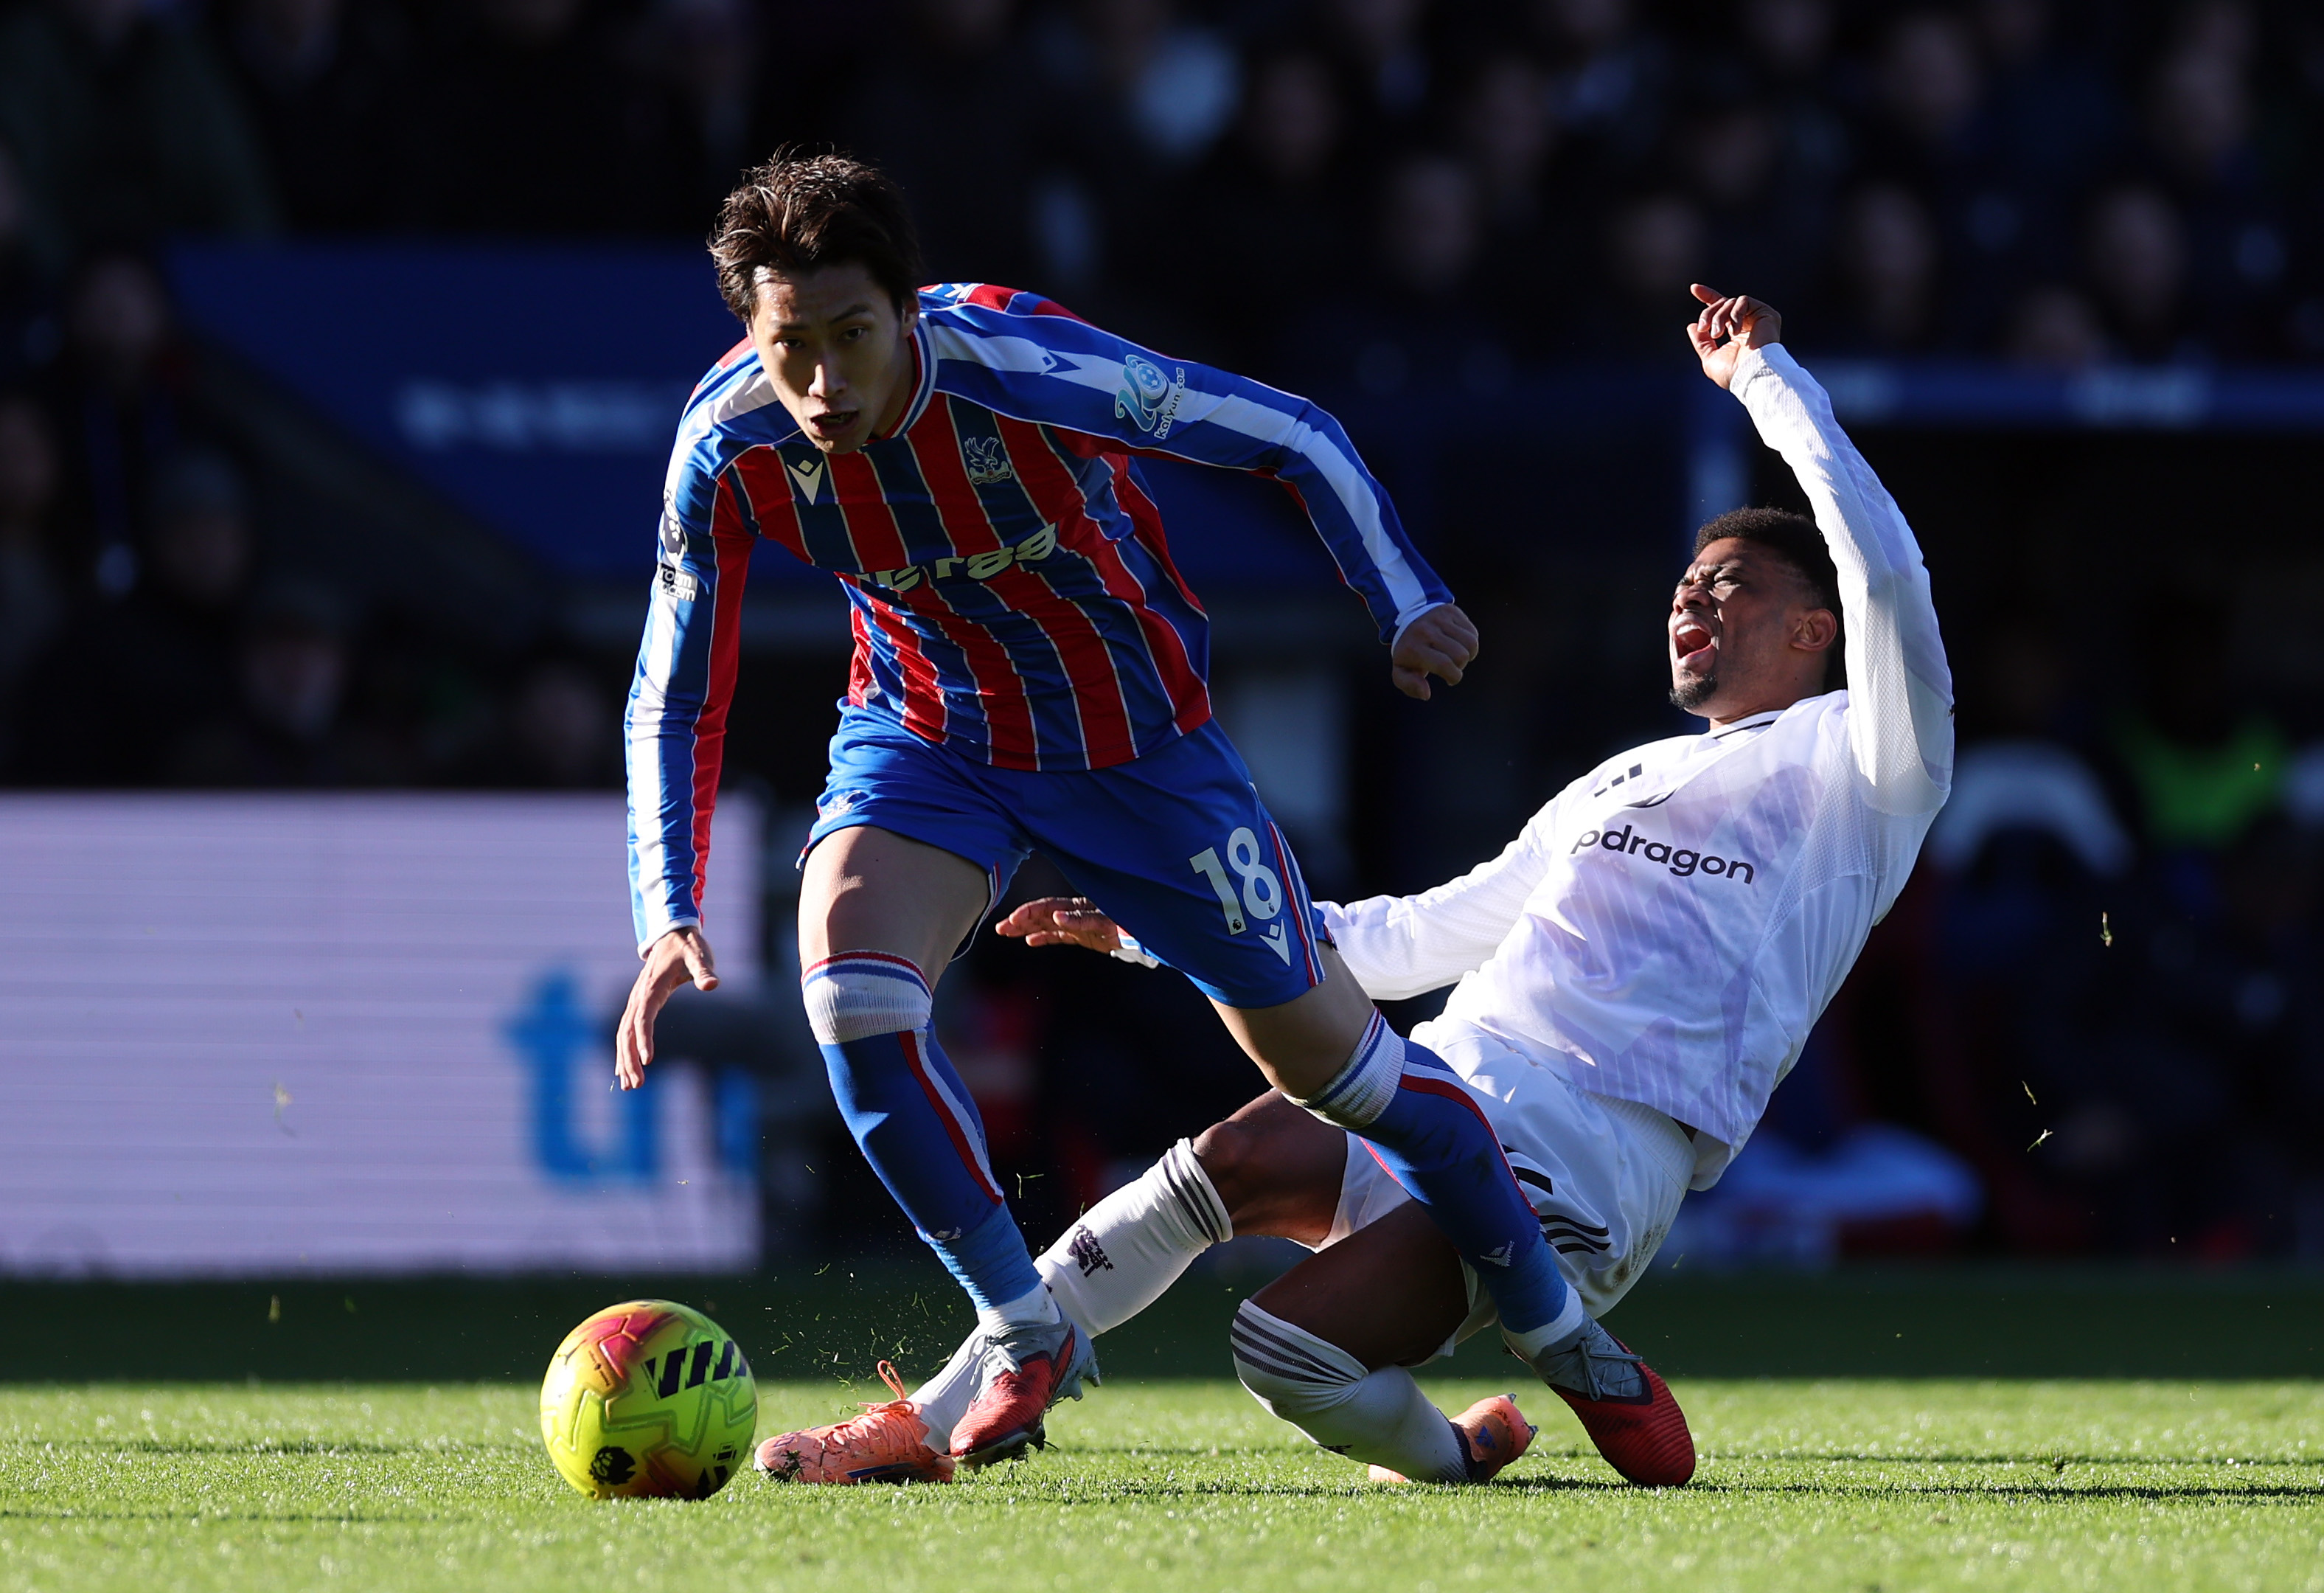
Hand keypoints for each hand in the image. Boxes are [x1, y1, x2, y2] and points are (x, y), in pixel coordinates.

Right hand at [615, 926, 717, 1089]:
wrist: (673, 934)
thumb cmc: (689, 946)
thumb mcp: (699, 956)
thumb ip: (704, 971)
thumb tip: (712, 985)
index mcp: (652, 988)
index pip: (644, 1018)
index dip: (644, 1039)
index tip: (647, 1061)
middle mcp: (639, 997)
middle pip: (628, 1032)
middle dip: (629, 1059)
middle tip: (636, 1085)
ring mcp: (636, 1001)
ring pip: (624, 1034)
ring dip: (624, 1059)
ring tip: (629, 1086)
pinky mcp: (639, 1005)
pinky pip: (627, 1031)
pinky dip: (624, 1051)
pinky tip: (624, 1071)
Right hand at [994, 896, 1123, 953]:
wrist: (1145, 936)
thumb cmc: (1127, 923)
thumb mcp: (1105, 921)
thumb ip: (1081, 920)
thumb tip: (1056, 917)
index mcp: (1078, 905)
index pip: (1047, 907)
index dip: (1029, 913)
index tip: (1012, 919)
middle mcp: (1075, 913)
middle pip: (1042, 915)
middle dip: (1020, 921)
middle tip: (1001, 928)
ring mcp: (1077, 924)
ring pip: (1046, 925)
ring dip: (1027, 929)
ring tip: (1007, 933)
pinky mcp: (1082, 936)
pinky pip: (1058, 936)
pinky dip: (1043, 938)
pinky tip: (1030, 941)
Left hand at [1391, 603, 1478, 700]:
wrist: (1405, 618)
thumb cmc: (1407, 651)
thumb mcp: (1401, 670)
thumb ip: (1410, 686)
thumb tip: (1426, 694)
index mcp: (1414, 648)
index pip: (1445, 665)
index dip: (1454, 677)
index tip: (1449, 679)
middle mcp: (1427, 631)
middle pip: (1461, 655)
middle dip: (1460, 666)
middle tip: (1451, 666)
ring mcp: (1440, 618)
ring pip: (1471, 643)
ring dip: (1468, 654)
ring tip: (1457, 656)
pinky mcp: (1451, 611)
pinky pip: (1472, 632)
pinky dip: (1470, 642)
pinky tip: (1459, 643)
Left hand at [1687, 284, 1782, 389]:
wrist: (1752, 375)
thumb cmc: (1734, 373)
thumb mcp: (1710, 358)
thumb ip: (1701, 342)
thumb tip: (1692, 326)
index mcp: (1736, 334)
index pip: (1722, 310)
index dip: (1708, 297)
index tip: (1694, 288)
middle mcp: (1747, 324)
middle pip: (1722, 304)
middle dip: (1708, 313)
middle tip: (1703, 328)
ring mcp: (1757, 318)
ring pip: (1730, 302)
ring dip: (1718, 316)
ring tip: (1717, 334)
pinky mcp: (1766, 313)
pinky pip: (1743, 301)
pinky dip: (1734, 314)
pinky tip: (1735, 331)